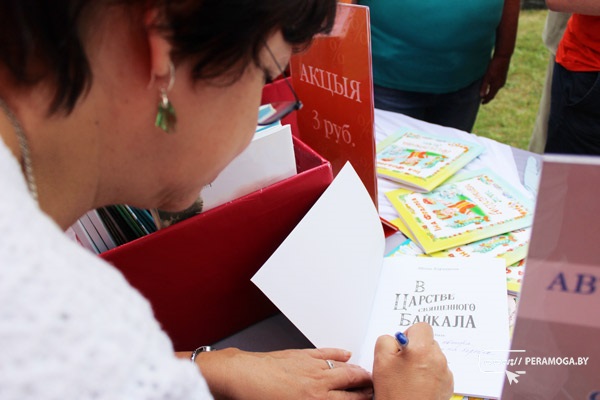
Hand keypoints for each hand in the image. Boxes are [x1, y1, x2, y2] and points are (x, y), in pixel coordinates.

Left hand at [191, 347, 372, 399]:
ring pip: (343, 367)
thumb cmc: (257, 398)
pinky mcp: (301, 354)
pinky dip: (338, 353)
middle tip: (375, 387)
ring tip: (365, 374)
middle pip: (352, 381)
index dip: (365, 399)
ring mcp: (311, 366)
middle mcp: (318, 383)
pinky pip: (326, 353)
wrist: (239, 377)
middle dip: (367, 385)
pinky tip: (345, 355)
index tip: (373, 397)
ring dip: (357, 370)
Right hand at [372, 322, 453, 399]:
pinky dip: (430, 375)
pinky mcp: (448, 386)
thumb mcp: (380, 360)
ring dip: (423, 362)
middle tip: (403, 364)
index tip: (403, 347)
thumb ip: (386, 340)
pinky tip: (418, 385)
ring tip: (409, 377)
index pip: (422, 327)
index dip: (409, 334)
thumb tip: (396, 338)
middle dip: (417, 348)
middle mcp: (438, 359)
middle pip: (429, 341)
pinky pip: (439, 371)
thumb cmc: (394, 393)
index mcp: (421, 349)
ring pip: (434, 356)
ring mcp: (445, 373)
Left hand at [479, 54, 510, 103]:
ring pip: (496, 88)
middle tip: (483, 99)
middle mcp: (501, 84)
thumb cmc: (494, 66)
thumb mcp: (487, 76)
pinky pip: (498, 84)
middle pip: (493, 93)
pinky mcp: (503, 76)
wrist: (503, 56)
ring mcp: (503, 80)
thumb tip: (481, 96)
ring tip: (486, 93)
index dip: (486, 100)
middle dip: (488, 96)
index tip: (482, 103)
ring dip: (491, 91)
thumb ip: (484, 86)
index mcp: (496, 85)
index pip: (491, 96)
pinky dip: (493, 86)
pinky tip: (491, 84)